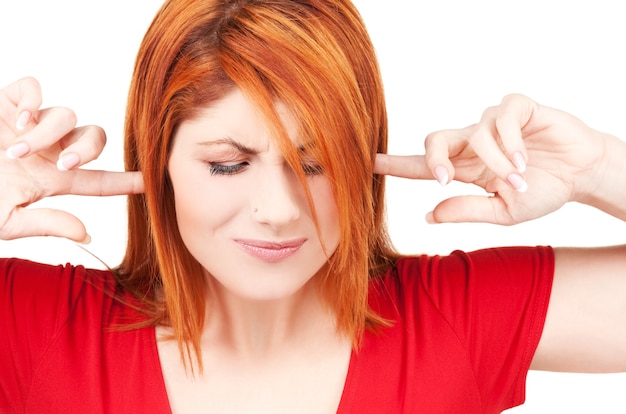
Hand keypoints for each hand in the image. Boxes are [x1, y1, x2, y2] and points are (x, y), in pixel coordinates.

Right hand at [0, 77, 143, 241]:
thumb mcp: (7, 220)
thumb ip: (47, 224)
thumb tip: (88, 234)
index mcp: (52, 181)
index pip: (99, 181)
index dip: (126, 181)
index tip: (152, 181)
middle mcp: (47, 152)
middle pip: (94, 139)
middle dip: (87, 149)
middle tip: (65, 164)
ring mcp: (27, 127)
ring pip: (67, 115)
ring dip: (49, 133)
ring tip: (18, 151)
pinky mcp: (5, 104)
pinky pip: (34, 88)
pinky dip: (32, 101)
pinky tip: (19, 120)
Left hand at [375, 94, 615, 224]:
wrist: (582, 175)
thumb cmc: (542, 191)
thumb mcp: (504, 211)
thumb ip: (468, 210)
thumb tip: (428, 215)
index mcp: (466, 169)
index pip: (425, 165)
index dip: (397, 165)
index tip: (371, 164)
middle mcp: (473, 143)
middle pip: (434, 139)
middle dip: (433, 158)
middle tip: (444, 179)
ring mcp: (494, 124)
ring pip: (476, 135)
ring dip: (496, 162)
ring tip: (518, 179)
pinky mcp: (518, 108)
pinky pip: (502, 117)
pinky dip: (511, 141)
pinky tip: (524, 158)